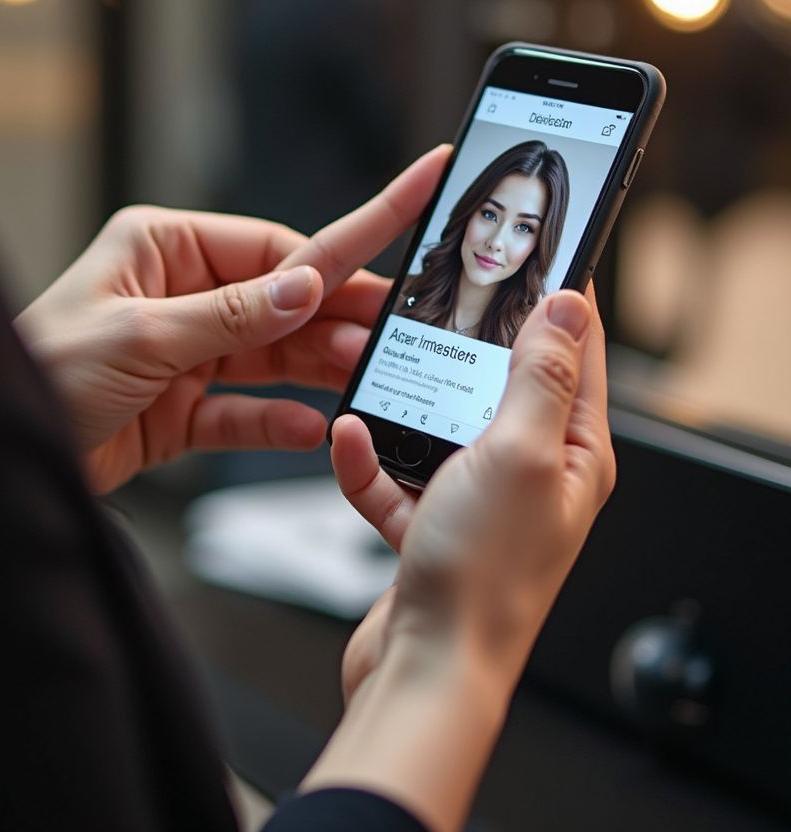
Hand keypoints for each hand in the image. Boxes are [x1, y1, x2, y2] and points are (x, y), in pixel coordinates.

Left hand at [16, 146, 450, 492]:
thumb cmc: (40, 369)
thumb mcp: (140, 335)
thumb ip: (232, 316)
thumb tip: (308, 286)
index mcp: (162, 249)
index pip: (269, 247)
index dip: (335, 252)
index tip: (401, 227)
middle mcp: (179, 295)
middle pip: (280, 303)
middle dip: (335, 318)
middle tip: (395, 332)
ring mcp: (184, 354)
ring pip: (269, 357)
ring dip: (315, 369)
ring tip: (366, 377)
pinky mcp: (180, 409)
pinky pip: (241, 411)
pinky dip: (273, 421)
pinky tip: (309, 427)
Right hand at [303, 288, 613, 831]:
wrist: (426, 668)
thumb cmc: (483, 576)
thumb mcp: (519, 453)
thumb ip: (541, 376)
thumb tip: (568, 306)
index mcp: (570, 454)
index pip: (577, 357)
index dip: (560, 301)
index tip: (532, 256)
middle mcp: (528, 473)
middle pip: (499, 385)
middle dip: (462, 347)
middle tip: (428, 305)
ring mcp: (476, 499)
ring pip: (437, 425)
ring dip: (401, 403)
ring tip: (369, 373)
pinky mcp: (428, 523)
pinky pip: (393, 474)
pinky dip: (366, 460)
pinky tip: (347, 441)